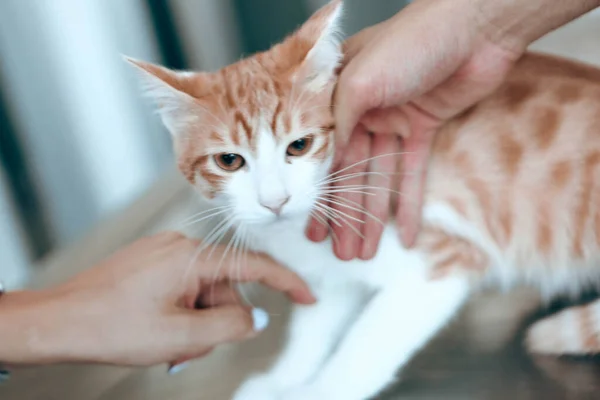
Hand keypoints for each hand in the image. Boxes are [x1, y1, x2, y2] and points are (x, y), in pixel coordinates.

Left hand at [2, 232, 313, 368]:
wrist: (58, 321)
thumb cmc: (111, 326)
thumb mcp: (182, 336)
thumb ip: (230, 326)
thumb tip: (257, 317)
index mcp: (191, 257)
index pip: (253, 266)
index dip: (286, 283)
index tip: (307, 296)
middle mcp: (179, 247)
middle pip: (224, 288)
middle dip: (216, 321)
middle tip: (188, 348)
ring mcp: (162, 253)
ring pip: (202, 292)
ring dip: (195, 322)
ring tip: (167, 344)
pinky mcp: (150, 263)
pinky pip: (182, 287)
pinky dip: (181, 312)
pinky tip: (159, 330)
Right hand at [307, 0, 523, 259]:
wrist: (472, 28)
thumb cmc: (409, 43)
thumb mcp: (358, 80)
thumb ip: (337, 120)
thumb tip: (326, 160)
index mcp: (337, 97)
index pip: (322, 158)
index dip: (318, 197)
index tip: (313, 230)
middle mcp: (363, 110)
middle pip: (352, 175)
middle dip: (347, 216)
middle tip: (341, 254)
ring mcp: (395, 119)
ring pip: (381, 179)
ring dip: (374, 217)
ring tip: (366, 253)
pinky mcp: (426, 127)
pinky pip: (414, 173)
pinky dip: (409, 203)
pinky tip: (406, 235)